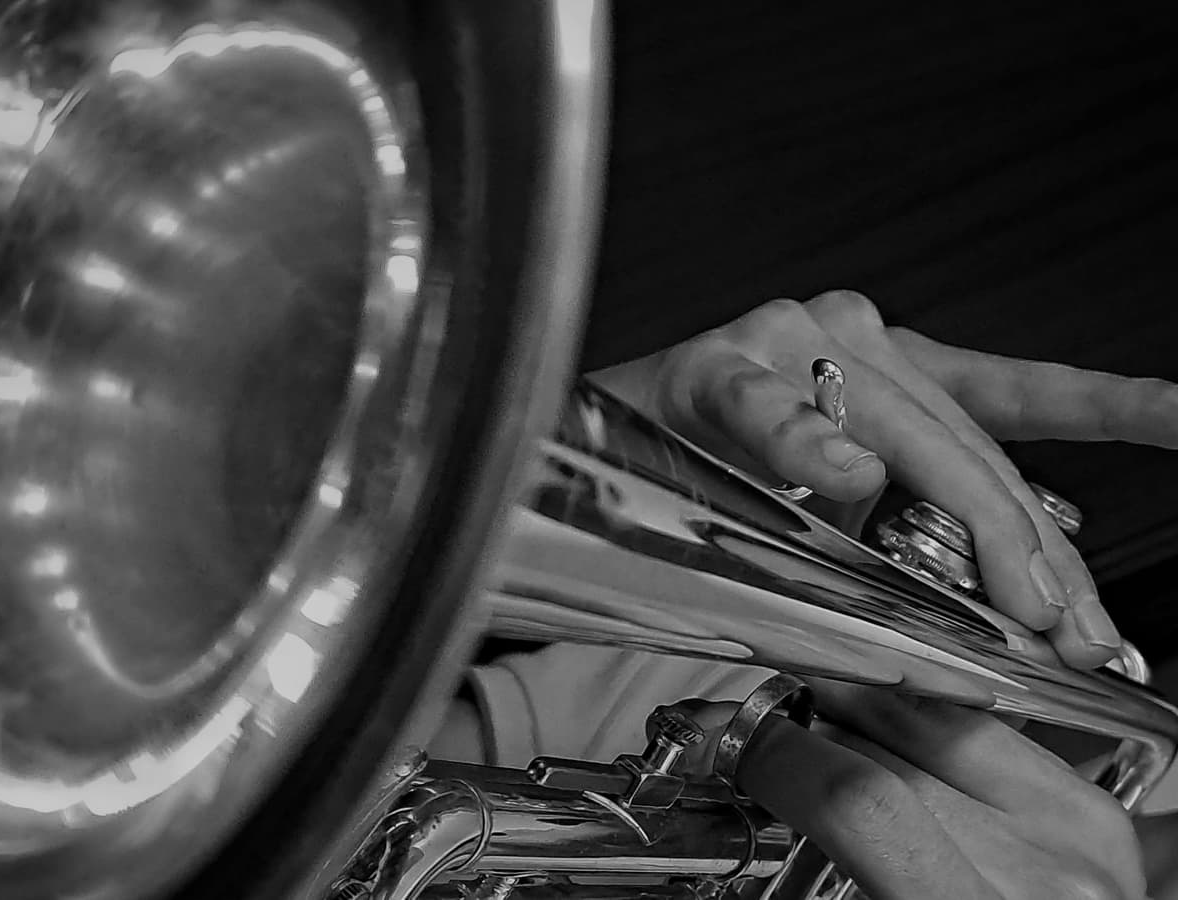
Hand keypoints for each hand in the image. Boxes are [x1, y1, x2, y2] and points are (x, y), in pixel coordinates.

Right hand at [591, 290, 1177, 667]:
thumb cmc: (711, 470)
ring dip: (965, 520)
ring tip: (1014, 598)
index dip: (1112, 405)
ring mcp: (784, 341)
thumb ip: (914, 525)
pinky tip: (840, 477)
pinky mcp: (713, 367)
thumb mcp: (834, 497)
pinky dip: (803, 445)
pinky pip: (765, 410)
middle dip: (1032, 548)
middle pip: (972, 444)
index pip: (1018, 393)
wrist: (596, 446)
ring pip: (902, 432)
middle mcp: (850, 335)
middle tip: (1075, 632)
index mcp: (890, 364)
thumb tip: (1010, 589)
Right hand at [679, 684, 1146, 899]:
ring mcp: (1076, 832)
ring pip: (931, 719)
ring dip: (859, 709)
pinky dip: (919, 724)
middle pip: (889, 749)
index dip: (779, 753)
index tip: (738, 742)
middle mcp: (1044, 872)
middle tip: (762, 736)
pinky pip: (978, 728)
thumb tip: (769, 780)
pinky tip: (887, 737)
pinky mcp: (1090, 808)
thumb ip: (832, 864)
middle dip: (807, 728)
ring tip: (817, 725)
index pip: (859, 800)